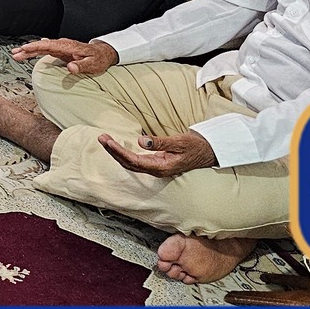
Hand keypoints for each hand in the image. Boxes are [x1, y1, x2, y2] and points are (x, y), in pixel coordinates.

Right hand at [11, 37, 118, 76]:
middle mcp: (63, 45)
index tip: (25, 49)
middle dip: (28, 49)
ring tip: (16, 54)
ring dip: (29, 50)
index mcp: (68, 46)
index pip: (48, 44)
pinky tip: (28, 53)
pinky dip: (35, 52)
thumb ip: (81, 66)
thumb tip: (70, 68)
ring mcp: (61, 47)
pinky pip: (45, 50)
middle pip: (42, 45)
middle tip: (15, 53)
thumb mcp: (93, 65)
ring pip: (42, 47)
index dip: (35, 47)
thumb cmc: (98, 59)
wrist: (103, 54)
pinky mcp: (60, 51)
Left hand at [99, 130, 215, 177]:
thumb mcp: (179, 142)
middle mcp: (156, 170)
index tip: (108, 142)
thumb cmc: (195, 146)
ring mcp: (156, 167)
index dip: (119, 152)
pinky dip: (125, 153)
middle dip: (113, 152)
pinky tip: (118, 147)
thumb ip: (159, 142)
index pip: (133, 161)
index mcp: (161, 167)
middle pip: (128, 164)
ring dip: (117, 152)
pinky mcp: (156, 163)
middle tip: (102, 138)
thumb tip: (140, 141)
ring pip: (131, 163)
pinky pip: (136, 161)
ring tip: (106, 140)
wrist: (208, 152)